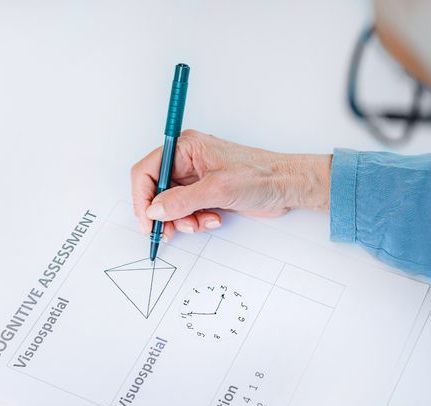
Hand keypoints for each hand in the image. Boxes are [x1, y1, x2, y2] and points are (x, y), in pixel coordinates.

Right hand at [130, 130, 331, 238]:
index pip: (148, 171)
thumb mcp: (218, 189)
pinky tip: (214, 220)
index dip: (142, 198)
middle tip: (169, 232)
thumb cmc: (261, 175)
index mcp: (186, 148)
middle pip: (157, 191)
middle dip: (164, 214)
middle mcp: (188, 161)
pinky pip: (188, 212)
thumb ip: (183, 201)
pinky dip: (195, 221)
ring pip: (172, 206)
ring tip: (201, 224)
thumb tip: (155, 210)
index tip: (147, 221)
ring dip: (182, 220)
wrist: (287, 186)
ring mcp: (197, 179)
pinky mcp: (207, 194)